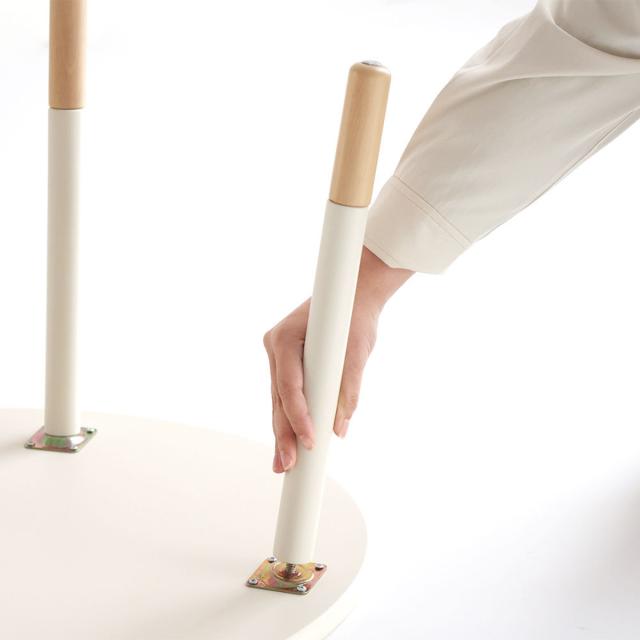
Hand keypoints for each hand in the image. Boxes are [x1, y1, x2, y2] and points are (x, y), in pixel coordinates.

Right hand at [263, 247, 412, 472]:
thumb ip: (349, 388)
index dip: (298, 416)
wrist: (354, 293)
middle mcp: (275, 346)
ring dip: (283, 431)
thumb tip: (341, 427)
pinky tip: (288, 443)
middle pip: (278, 398)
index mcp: (285, 338)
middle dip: (283, 434)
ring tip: (284, 464)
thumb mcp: (358, 351)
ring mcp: (277, 355)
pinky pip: (285, 394)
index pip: (289, 385)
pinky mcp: (285, 362)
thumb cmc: (356, 317)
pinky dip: (289, 417)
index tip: (311, 441)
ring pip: (279, 400)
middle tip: (287, 466)